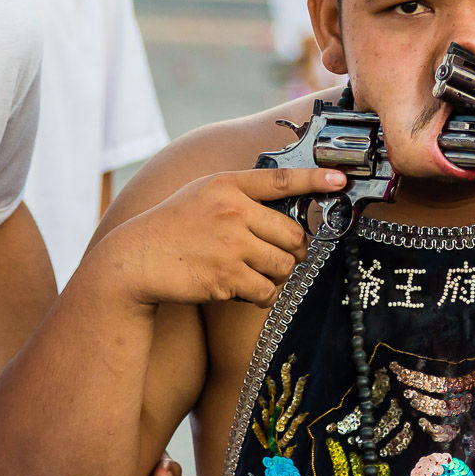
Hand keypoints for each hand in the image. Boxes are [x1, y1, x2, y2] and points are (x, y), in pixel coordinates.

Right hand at [97, 167, 346, 309]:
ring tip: (254, 273)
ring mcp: (230, 245)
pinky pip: (267, 291)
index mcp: (228, 186)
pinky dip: (261, 295)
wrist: (134, 261)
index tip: (340, 180)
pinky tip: (242, 289)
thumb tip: (288, 208)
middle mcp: (232, 212)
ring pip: (284, 266)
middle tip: (277, 255)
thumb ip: (242, 194)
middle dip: (293, 250)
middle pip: (294, 235)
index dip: (315, 180)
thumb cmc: (174, 227)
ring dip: (277, 275)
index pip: (281, 180)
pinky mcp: (225, 278)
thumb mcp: (203, 194)